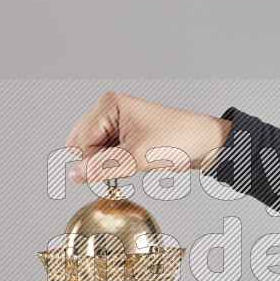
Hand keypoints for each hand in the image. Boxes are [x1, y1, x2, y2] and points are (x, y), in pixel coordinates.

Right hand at [66, 92, 230, 182]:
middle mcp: (109, 111)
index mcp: (109, 105)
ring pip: (92, 153)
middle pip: (81, 145)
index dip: (89, 162)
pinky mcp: (123, 137)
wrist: (204, 143)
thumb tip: (76, 175)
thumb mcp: (137, 157)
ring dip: (107, 165)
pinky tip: (133, 164)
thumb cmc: (178, 139)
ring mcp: (115, 124)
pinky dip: (114, 165)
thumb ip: (103, 167)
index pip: (79, 140)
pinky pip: (106, 155)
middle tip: (122, 168)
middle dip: (96, 163)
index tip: (107, 174)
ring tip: (133, 164)